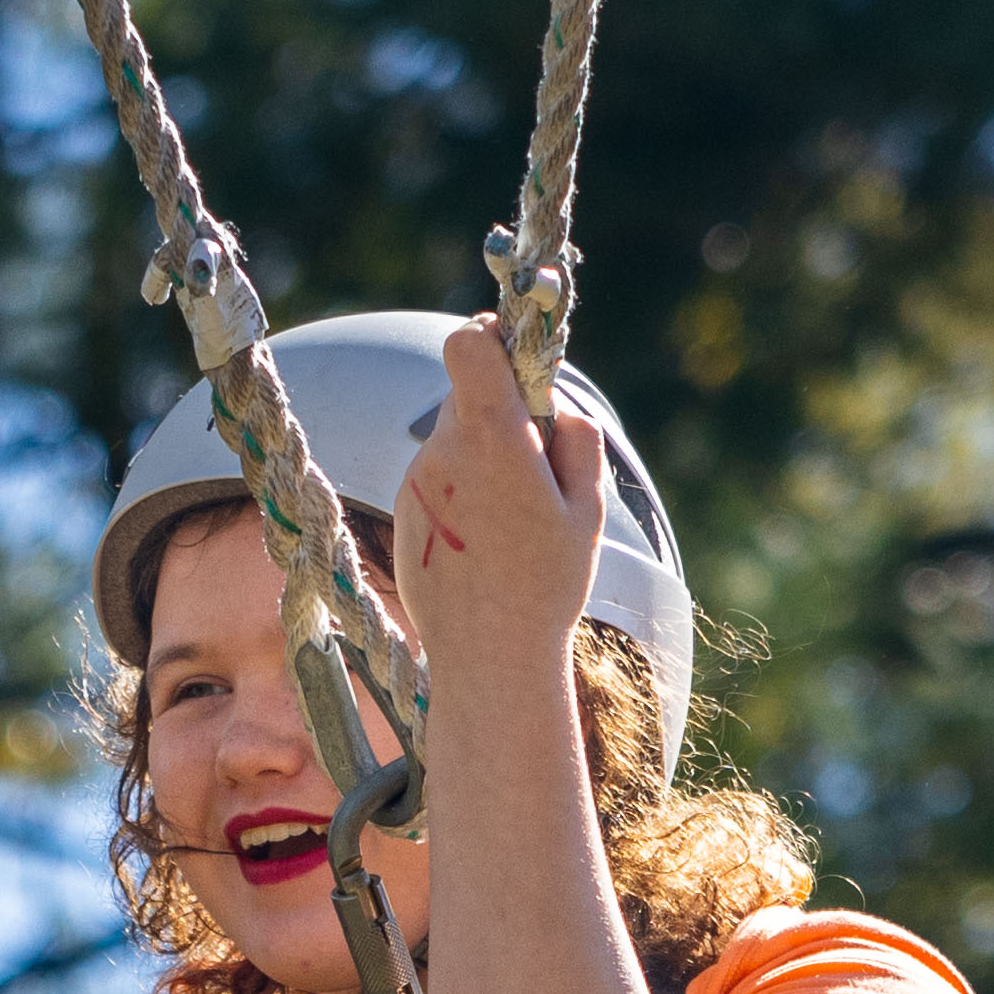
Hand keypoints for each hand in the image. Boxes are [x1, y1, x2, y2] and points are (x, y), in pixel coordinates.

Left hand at [393, 315, 614, 737]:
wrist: (487, 656)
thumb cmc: (546, 583)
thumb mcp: (588, 507)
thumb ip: (576, 438)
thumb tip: (556, 405)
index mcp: (490, 439)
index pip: (468, 344)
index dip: (491, 336)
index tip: (515, 355)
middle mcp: (443, 454)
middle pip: (464, 393)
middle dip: (499, 407)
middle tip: (537, 455)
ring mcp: (417, 483)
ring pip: (452, 437)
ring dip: (482, 453)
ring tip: (514, 515)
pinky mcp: (405, 511)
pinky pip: (438, 476)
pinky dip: (462, 488)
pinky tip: (487, 538)